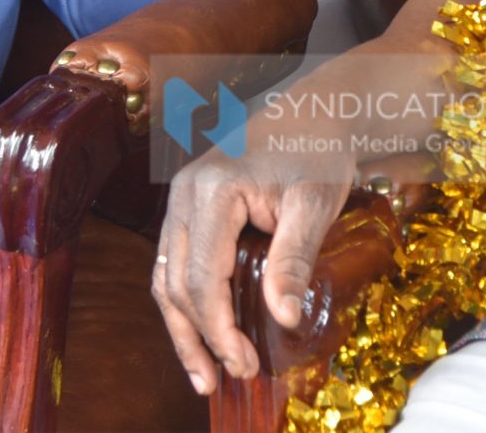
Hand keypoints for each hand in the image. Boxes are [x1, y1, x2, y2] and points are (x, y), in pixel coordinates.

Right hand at [153, 131, 359, 391]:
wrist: (317, 108)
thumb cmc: (319, 149)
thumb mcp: (314, 204)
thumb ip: (294, 260)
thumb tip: (283, 318)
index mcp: (213, 188)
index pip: (203, 277)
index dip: (219, 329)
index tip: (244, 364)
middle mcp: (184, 192)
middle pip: (175, 281)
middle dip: (198, 337)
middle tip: (228, 378)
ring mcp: (180, 196)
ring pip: (166, 274)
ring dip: (182, 327)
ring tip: (204, 372)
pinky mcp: (189, 204)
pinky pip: (175, 260)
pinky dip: (184, 300)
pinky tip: (201, 331)